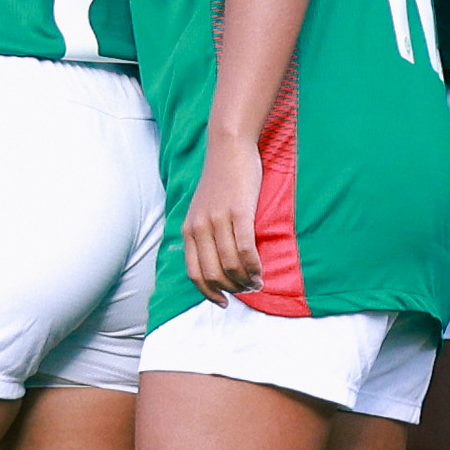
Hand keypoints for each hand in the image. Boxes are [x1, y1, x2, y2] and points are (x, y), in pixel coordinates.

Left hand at [182, 130, 263, 298]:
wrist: (228, 147)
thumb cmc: (221, 179)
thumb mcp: (203, 208)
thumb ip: (204, 232)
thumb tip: (216, 260)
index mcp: (189, 229)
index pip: (194, 272)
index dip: (208, 292)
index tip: (223, 301)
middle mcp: (199, 228)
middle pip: (213, 274)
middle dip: (231, 289)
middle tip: (247, 290)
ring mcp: (218, 220)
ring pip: (230, 265)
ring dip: (245, 280)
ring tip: (257, 282)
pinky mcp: (238, 212)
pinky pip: (245, 250)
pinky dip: (253, 266)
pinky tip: (260, 270)